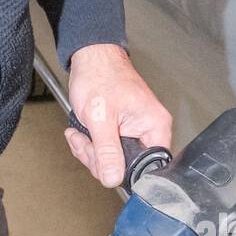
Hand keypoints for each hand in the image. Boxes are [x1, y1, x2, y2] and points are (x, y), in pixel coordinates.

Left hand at [64, 43, 171, 187]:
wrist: (90, 58)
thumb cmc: (100, 74)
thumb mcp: (100, 116)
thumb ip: (107, 150)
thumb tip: (113, 178)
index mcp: (155, 126)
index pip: (148, 167)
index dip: (124, 171)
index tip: (104, 163)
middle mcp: (149, 131)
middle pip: (127, 167)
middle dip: (99, 159)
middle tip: (85, 143)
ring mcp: (135, 132)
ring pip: (113, 161)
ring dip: (91, 152)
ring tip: (80, 134)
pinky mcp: (121, 132)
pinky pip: (107, 151)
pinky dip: (90, 146)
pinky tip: (82, 133)